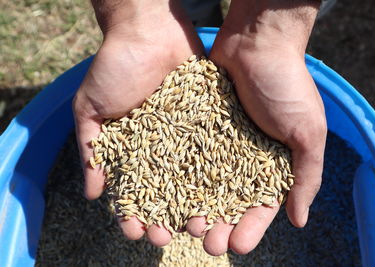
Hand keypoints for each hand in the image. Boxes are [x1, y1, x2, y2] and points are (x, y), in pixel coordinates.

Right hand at [73, 0, 202, 246]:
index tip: (137, 232)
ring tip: (200, 226)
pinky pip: (218, 149)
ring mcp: (189, 134)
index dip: (135, 212)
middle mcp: (164, 146)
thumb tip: (92, 194)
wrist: (148, 30)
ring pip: (195, 177)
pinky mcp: (211, 120)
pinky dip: (222, 173)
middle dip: (168, 215)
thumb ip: (90, 149)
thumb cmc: (114, 67)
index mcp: (135, 147)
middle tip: (171, 237)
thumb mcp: (90, 108)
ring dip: (196, 204)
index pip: (135, 188)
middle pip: (168, 190)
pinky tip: (225, 196)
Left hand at [185, 0, 326, 255]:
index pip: (261, 205)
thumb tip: (299, 220)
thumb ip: (308, 176)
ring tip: (184, 228)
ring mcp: (218, 143)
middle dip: (219, 224)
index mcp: (273, 163)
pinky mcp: (197, 128)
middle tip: (205, 244)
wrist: (256, 43)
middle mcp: (243, 158)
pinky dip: (177, 177)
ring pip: (202, 184)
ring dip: (194, 208)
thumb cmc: (288, 86)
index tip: (237, 246)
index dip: (250, 228)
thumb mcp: (309, 132)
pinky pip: (185, 157)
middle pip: (228, 201)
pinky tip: (165, 196)